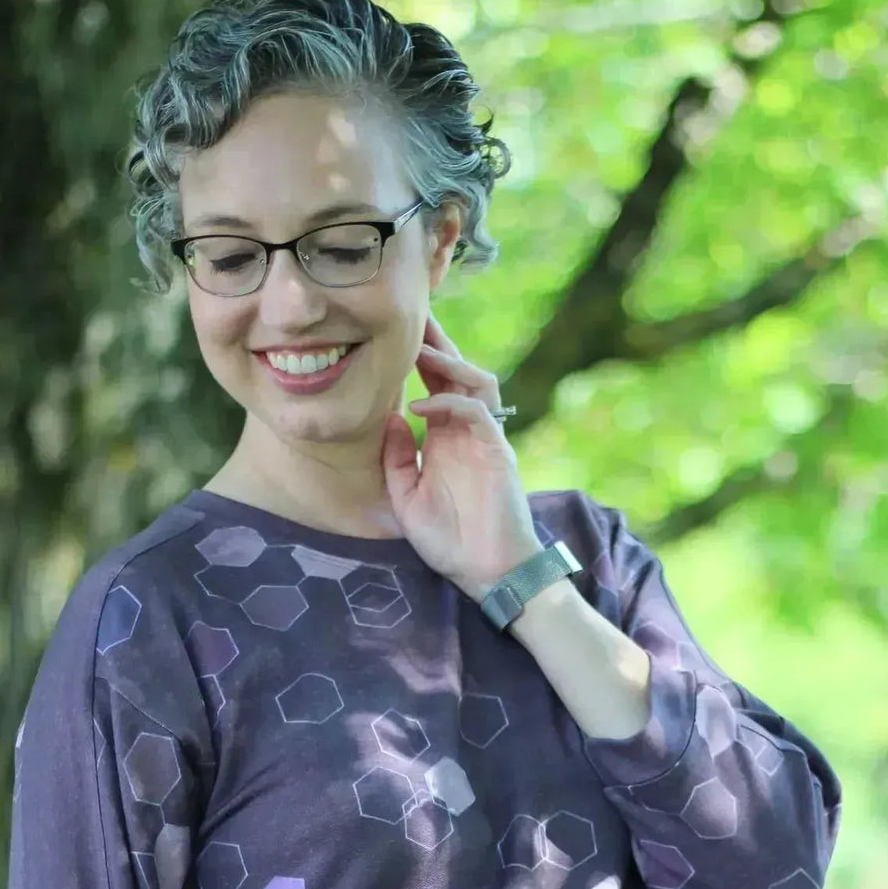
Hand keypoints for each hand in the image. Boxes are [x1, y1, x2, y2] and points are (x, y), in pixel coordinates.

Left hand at [380, 313, 541, 600]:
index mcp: (446, 438)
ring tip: (416, 353)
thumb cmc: (450, 542)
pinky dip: (449, 403)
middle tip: (412, 314)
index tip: (393, 331)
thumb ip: (396, 459)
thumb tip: (390, 418)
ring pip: (476, 381)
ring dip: (448, 363)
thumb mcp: (406, 499)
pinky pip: (477, 413)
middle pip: (457, 370)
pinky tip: (419, 406)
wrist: (488, 574)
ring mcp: (486, 439)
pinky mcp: (498, 453)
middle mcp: (467, 431)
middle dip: (436, 341)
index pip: (435, 383)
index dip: (419, 355)